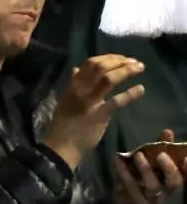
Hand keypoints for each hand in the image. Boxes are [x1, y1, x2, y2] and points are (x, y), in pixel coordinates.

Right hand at [44, 55, 145, 169]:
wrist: (62, 145)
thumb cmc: (64, 124)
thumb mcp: (65, 99)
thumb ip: (72, 83)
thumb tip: (75, 69)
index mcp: (72, 85)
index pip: (90, 63)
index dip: (108, 58)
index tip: (121, 58)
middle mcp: (80, 89)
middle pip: (100, 67)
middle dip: (120, 61)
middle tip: (135, 62)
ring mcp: (89, 101)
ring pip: (108, 79)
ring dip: (126, 71)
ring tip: (139, 68)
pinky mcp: (99, 115)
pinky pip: (116, 101)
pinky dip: (130, 94)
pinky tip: (140, 89)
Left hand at [109, 129, 186, 203]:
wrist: (125, 199)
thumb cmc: (143, 176)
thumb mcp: (152, 161)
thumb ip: (160, 147)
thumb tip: (168, 131)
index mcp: (172, 181)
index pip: (185, 175)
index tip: (186, 157)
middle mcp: (167, 191)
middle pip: (174, 183)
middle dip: (169, 169)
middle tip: (161, 155)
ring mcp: (152, 198)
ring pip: (152, 186)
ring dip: (146, 169)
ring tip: (139, 154)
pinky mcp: (136, 200)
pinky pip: (130, 186)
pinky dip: (124, 171)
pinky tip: (118, 158)